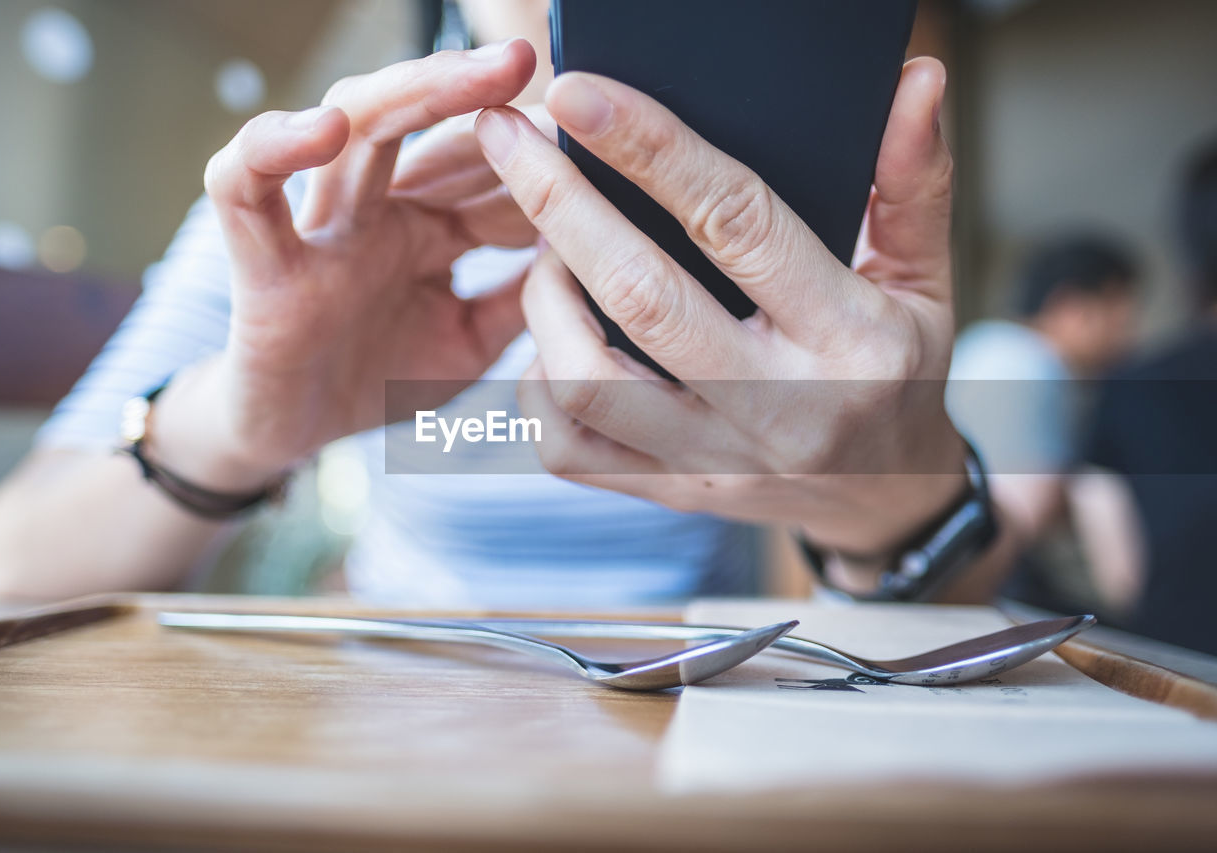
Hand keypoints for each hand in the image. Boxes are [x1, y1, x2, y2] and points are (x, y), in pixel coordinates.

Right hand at [172, 41, 541, 483]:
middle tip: (535, 61)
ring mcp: (321, 228)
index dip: (533, 145)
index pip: (486, 165)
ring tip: (481, 74)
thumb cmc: (379, 377)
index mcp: (431, 224)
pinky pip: (244, 190)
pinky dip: (269, 149)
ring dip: (412, 92)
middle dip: (481, 88)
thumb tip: (585, 248)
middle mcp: (379, 208)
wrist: (292, 436)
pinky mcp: (263, 264)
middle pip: (424, 123)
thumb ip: (520, 296)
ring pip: (351, 130)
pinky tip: (324, 129)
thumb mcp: (474, 341)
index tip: (590, 128)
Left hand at [477, 58, 967, 554]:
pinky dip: (538, 385)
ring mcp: (716, 460)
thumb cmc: (901, 371)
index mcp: (848, 337)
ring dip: (544, 299)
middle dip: (558, 204)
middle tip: (508, 139)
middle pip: (640, 296)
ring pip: (588, 382)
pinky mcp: (671, 492)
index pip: (737, 224)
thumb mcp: (925, 277)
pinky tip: (556, 339)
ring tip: (544, 247)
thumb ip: (912, 182)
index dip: (652, 150)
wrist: (887, 495)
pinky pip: (570, 448)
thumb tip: (917, 81)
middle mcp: (779, 407)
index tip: (581, 97)